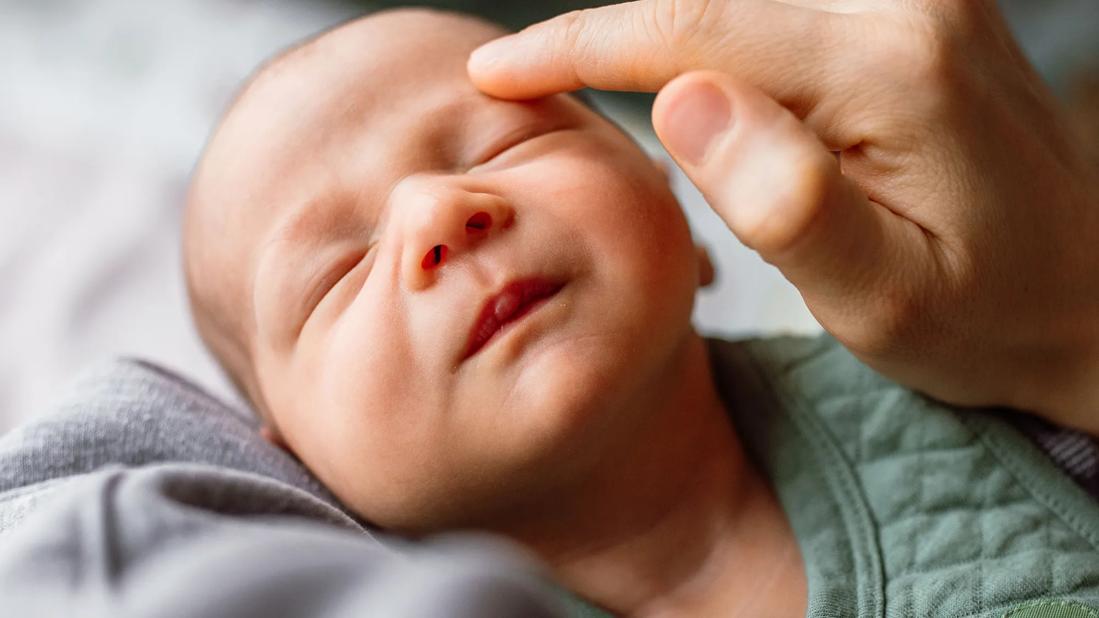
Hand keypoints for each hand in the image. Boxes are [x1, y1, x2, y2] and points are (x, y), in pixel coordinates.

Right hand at [469, 1, 1098, 432]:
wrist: (1087, 295)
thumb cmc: (986, 316)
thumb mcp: (885, 298)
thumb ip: (788, 201)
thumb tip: (680, 99)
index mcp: (891, 66)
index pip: (694, 27)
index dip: (579, 45)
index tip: (498, 72)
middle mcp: (907, 0)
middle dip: (607, 35)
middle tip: (522, 77)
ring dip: (658, 35)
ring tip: (580, 73)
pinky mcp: (914, 8)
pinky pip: (776, 7)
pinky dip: (707, 32)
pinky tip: (683, 81)